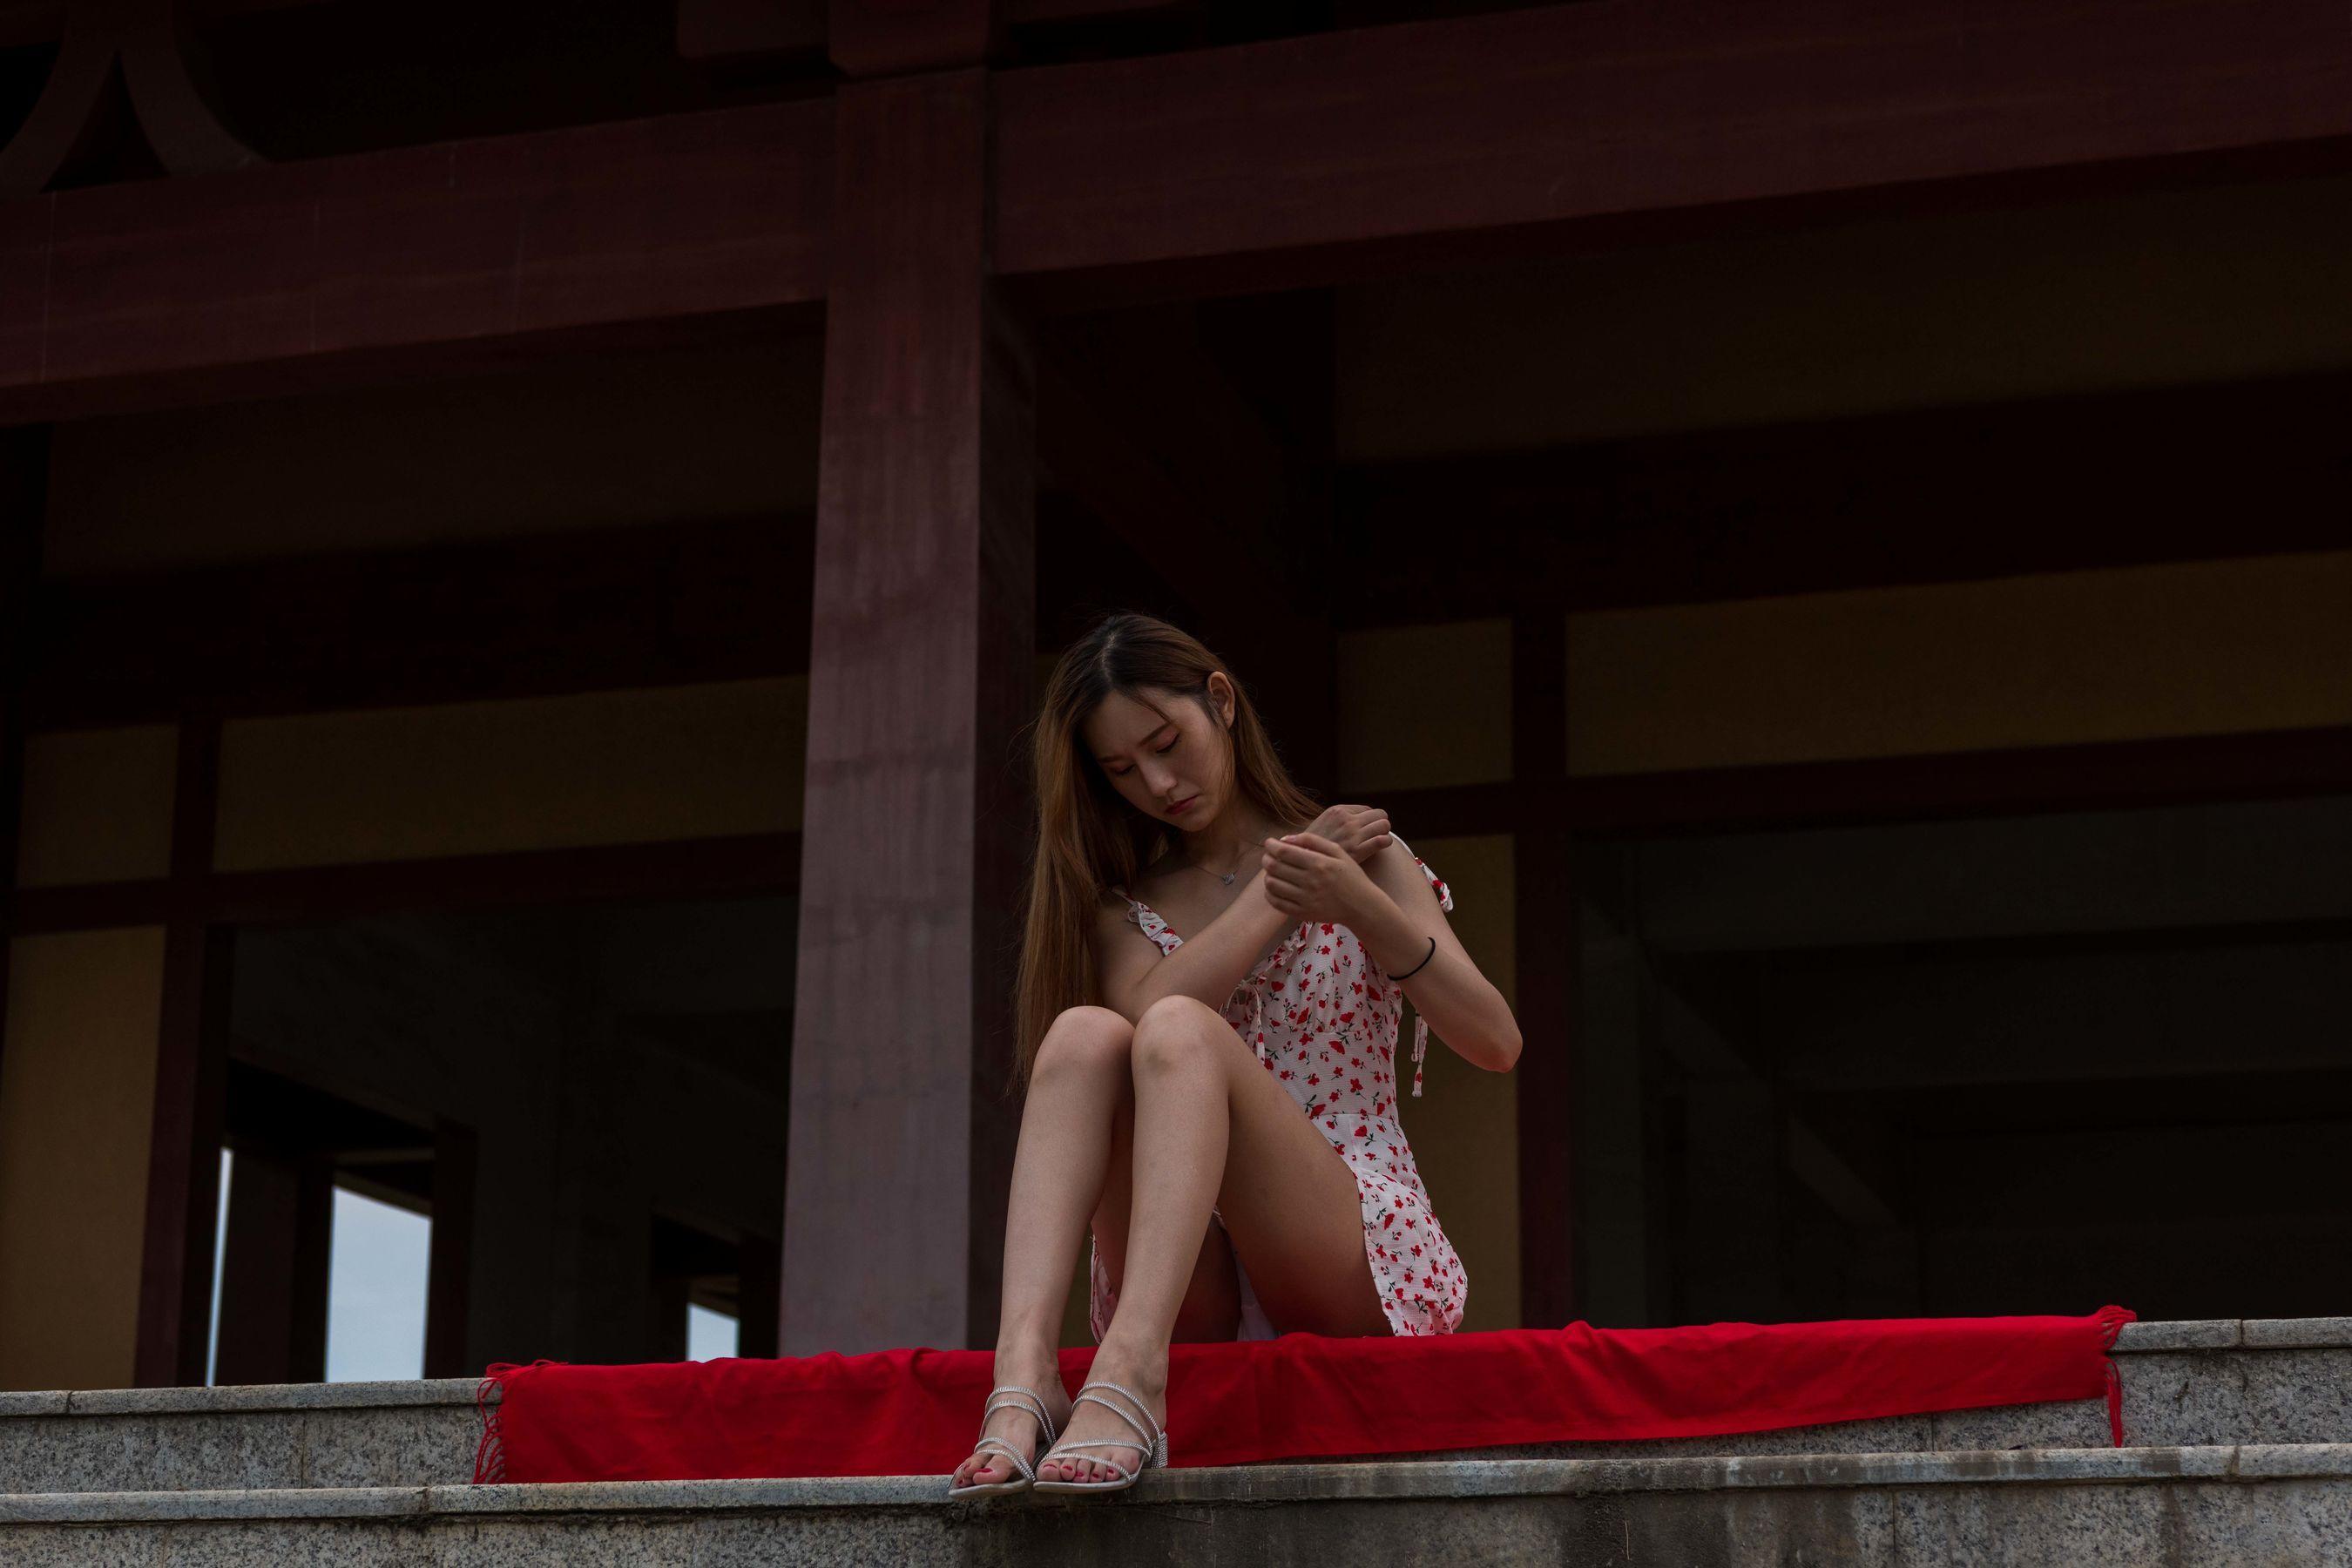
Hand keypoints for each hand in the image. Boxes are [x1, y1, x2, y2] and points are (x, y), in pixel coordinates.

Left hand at [1260, 832, 1377, 924]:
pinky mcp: (1302, 913)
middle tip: (1269, 856)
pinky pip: (1276, 903)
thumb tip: (1285, 838)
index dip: (1271, 845)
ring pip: (1272, 885)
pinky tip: (1275, 887)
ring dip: (1268, 875)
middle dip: (1266, 858)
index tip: (1269, 843)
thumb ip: (1312, 841)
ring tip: (1273, 871)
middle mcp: (1310, 882)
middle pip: (1274, 867)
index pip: (1284, 852)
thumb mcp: (1338, 852)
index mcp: (1319, 864)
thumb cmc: (1351, 876)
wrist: (1362, 906)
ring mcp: (1305, 899)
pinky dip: (1270, 893)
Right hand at [1303, 803, 1391, 865]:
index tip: (1365, 830)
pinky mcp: (1359, 850)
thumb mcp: (1320, 826)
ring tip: (1377, 841)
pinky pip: (1383, 840)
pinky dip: (1385, 842)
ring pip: (1384, 825)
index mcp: (1336, 811)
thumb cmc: (1311, 850)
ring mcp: (1353, 834)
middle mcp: (1346, 820)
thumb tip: (1352, 820)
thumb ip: (1335, 822)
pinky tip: (1379, 848)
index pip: (1366, 809)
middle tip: (1375, 835)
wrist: (1302, 866)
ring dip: (1384, 832)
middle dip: (1379, 824)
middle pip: (1379, 814)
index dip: (1368, 820)